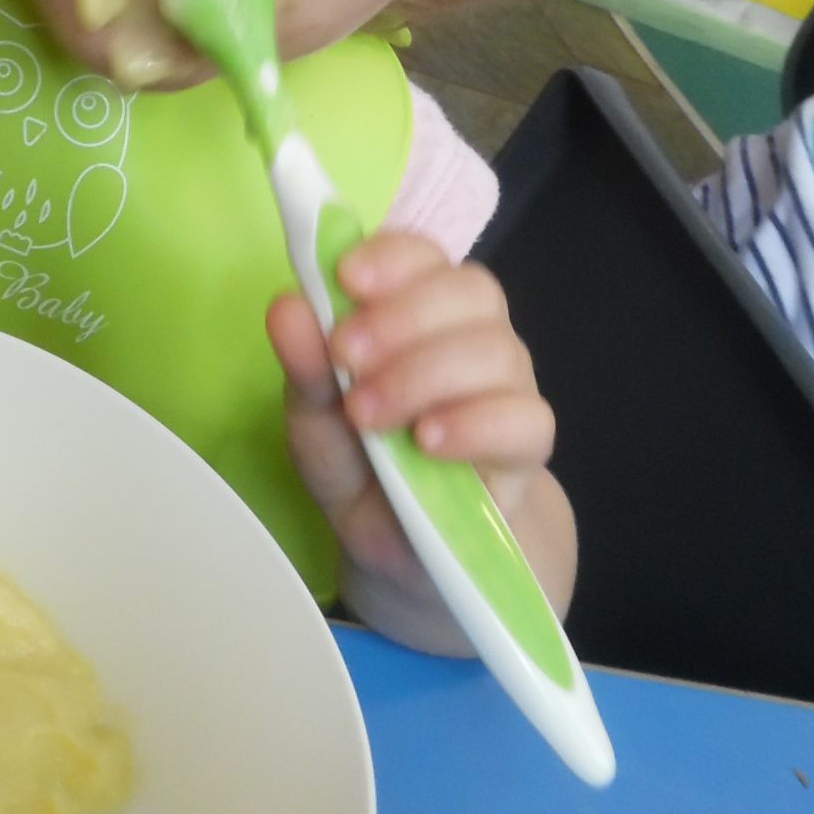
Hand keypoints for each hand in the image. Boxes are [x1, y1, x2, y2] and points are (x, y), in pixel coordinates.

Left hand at [267, 230, 573, 653]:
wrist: (404, 558)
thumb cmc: (360, 470)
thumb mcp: (314, 424)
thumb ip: (305, 368)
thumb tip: (287, 306)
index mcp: (418, 313)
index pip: (425, 255)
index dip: (392, 256)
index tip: (345, 278)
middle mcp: (471, 338)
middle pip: (470, 291)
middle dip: (402, 317)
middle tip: (346, 357)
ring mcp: (506, 391)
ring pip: (498, 350)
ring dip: (425, 374)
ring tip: (369, 415)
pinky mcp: (526, 452)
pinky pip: (527, 420)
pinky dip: (476, 423)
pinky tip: (428, 442)